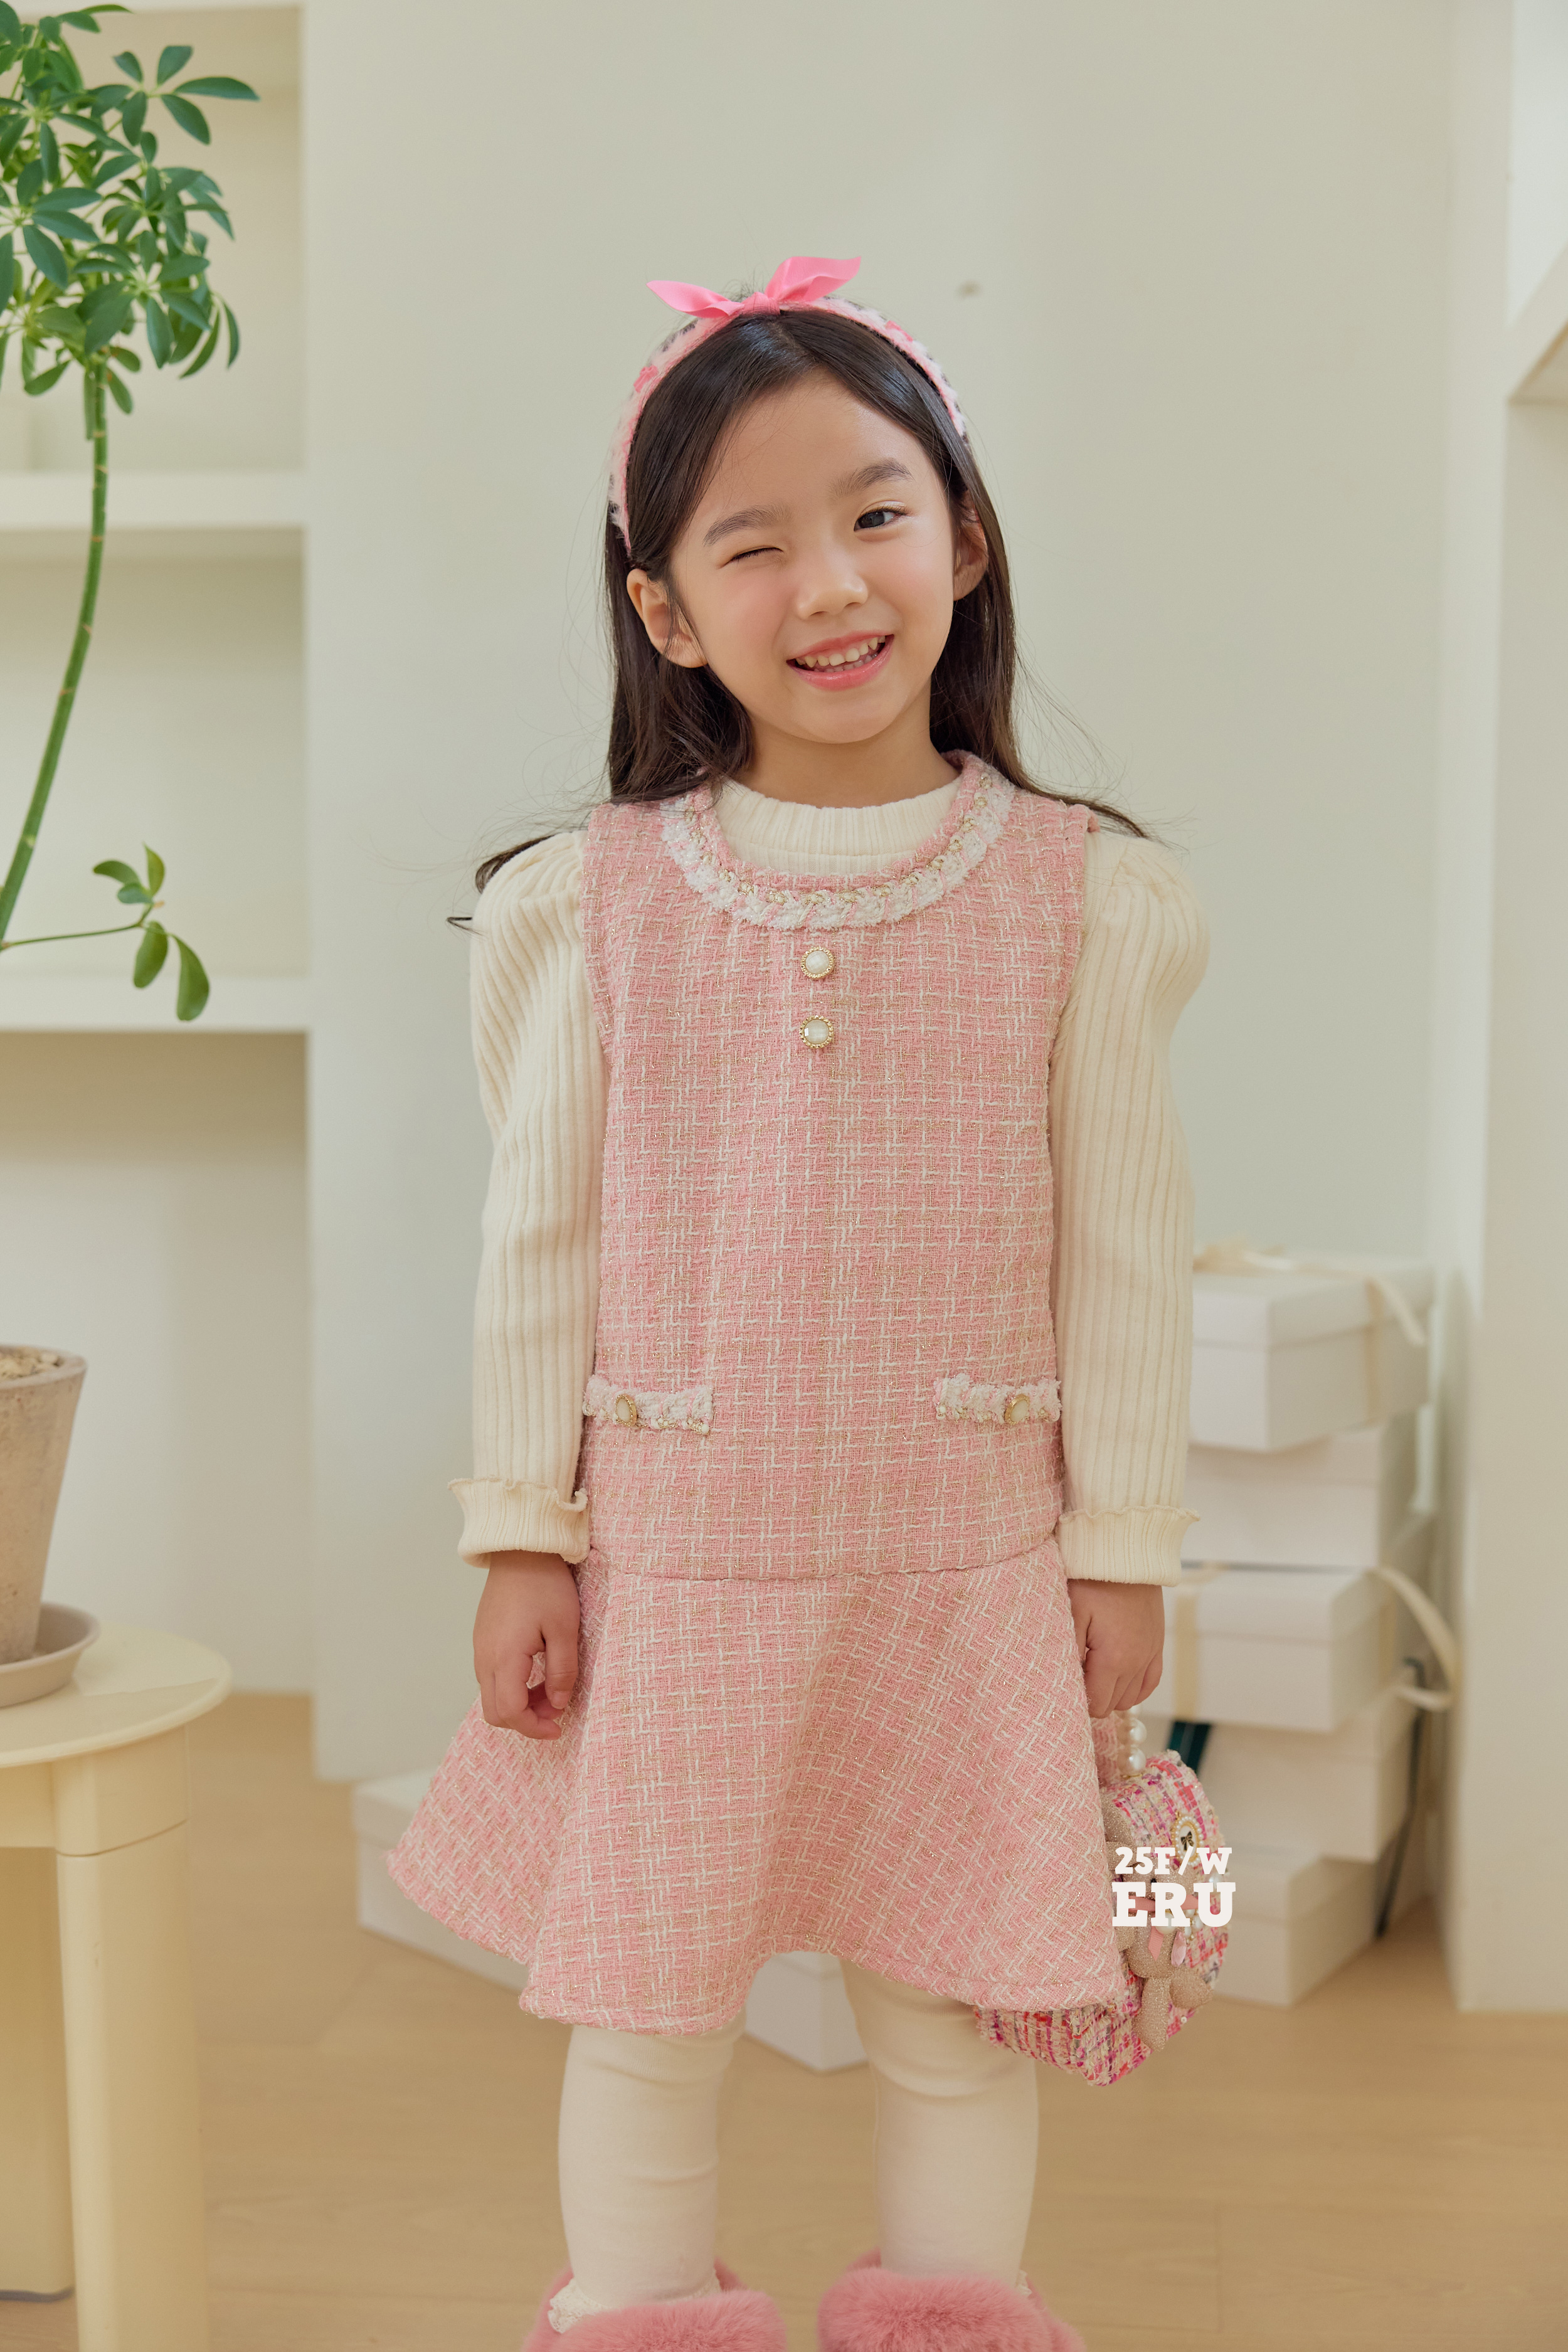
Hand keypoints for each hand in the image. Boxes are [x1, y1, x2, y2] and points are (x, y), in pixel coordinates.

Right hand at [474, 1551, 579, 1739]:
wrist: (520, 1551)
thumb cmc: (545, 1585)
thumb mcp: (565, 1629)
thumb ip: (562, 1671)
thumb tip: (558, 1703)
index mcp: (504, 1658)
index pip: (510, 1713)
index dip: (534, 1728)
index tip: (558, 1726)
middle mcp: (485, 1659)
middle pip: (495, 1713)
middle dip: (526, 1720)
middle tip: (555, 1708)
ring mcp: (480, 1649)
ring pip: (492, 1697)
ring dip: (519, 1704)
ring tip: (549, 1688)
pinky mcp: (482, 1640)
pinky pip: (491, 1678)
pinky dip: (512, 1687)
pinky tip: (535, 1671)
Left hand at [1067, 1579, 1165, 1717]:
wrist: (1126, 1555)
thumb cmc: (1093, 1580)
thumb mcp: (1071, 1613)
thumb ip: (1068, 1652)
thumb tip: (1064, 1683)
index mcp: (1114, 1659)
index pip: (1097, 1704)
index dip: (1078, 1701)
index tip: (1064, 1684)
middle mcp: (1137, 1663)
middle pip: (1113, 1704)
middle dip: (1093, 1697)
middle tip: (1076, 1675)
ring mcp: (1150, 1654)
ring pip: (1132, 1697)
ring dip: (1112, 1692)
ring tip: (1093, 1672)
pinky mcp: (1157, 1643)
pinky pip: (1150, 1682)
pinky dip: (1135, 1686)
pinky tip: (1118, 1677)